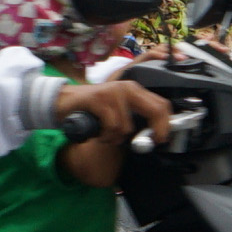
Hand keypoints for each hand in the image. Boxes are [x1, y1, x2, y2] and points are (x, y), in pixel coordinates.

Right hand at [54, 77, 170, 147]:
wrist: (65, 102)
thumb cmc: (94, 110)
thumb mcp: (119, 110)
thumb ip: (136, 117)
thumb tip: (155, 136)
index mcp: (135, 90)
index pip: (162, 104)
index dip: (166, 124)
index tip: (160, 139)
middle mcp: (127, 88)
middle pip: (155, 111)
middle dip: (155, 132)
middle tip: (144, 144)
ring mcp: (112, 92)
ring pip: (127, 126)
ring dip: (115, 138)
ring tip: (106, 135)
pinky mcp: (98, 99)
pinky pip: (111, 126)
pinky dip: (105, 136)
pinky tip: (99, 134)